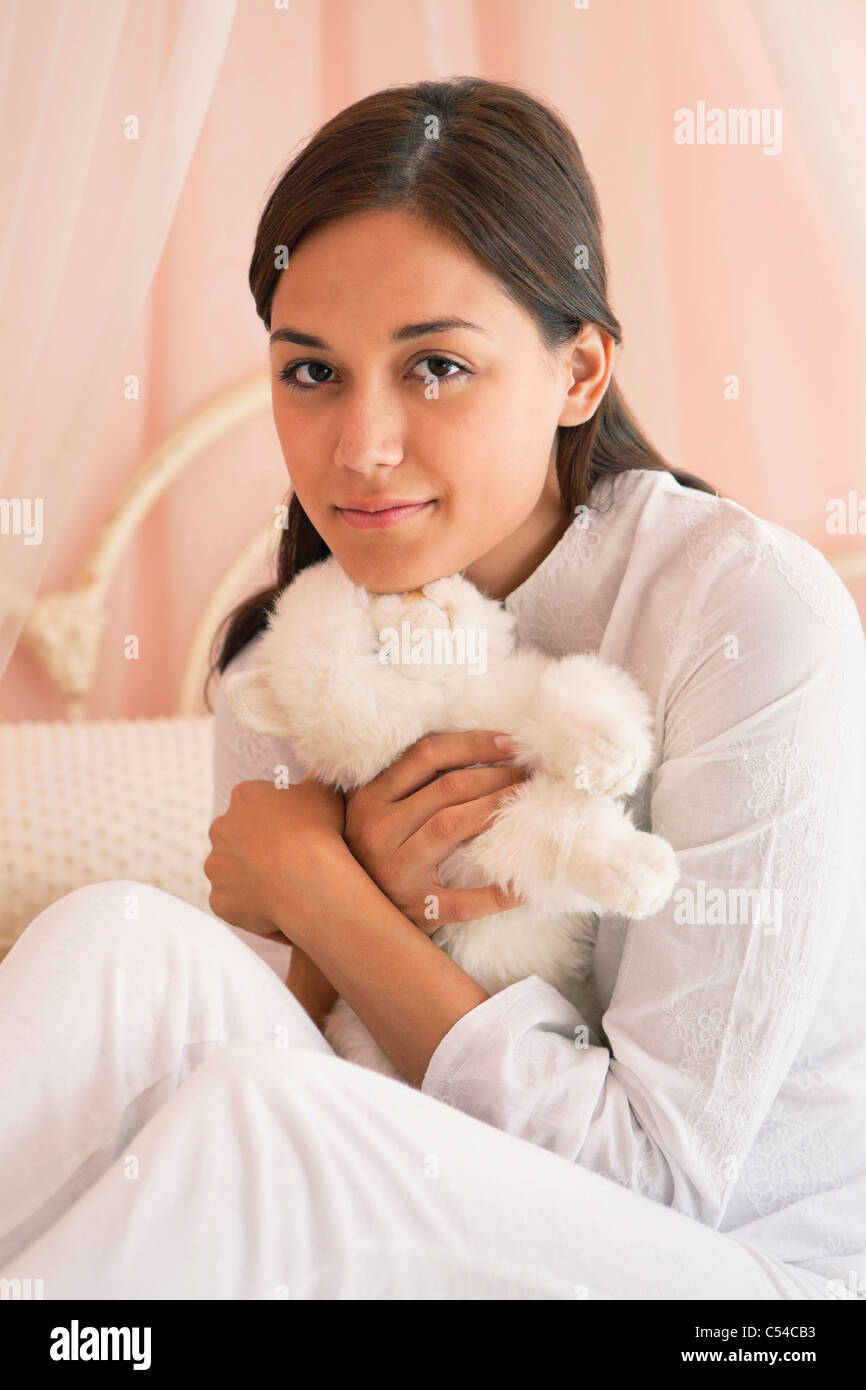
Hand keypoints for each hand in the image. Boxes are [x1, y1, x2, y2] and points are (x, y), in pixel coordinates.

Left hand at [204, 774, 345, 940]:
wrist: (308, 880)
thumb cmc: (318, 832)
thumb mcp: (323, 793)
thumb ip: (313, 780)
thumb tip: (314, 774)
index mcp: (244, 797)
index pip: (254, 803)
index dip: (274, 818)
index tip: (294, 831)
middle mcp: (220, 828)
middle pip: (236, 836)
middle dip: (254, 846)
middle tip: (285, 860)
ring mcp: (216, 866)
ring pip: (230, 871)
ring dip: (248, 876)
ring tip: (280, 887)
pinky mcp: (218, 899)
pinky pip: (232, 902)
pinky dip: (248, 906)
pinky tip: (273, 907)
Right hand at [343, 731, 530, 934]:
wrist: (353, 919)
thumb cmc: (378, 852)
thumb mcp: (378, 812)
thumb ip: (408, 782)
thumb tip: (471, 743)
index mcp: (369, 798)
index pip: (426, 755)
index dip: (473, 744)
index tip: (510, 743)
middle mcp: (376, 830)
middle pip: (447, 788)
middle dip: (496, 775)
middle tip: (530, 772)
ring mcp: (394, 871)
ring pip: (451, 826)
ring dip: (496, 809)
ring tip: (529, 803)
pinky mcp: (414, 909)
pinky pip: (463, 901)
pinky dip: (497, 893)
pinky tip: (525, 886)